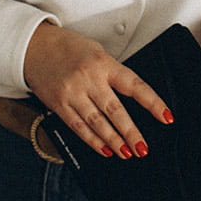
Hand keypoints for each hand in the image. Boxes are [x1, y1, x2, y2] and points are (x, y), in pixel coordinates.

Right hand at [21, 23, 171, 158]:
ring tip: (126, 153)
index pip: (134, 85)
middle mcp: (89, 79)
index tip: (166, 116)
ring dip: (113, 141)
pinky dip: (92, 140)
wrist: (34, 47)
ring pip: (97, 123)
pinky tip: (104, 149)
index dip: (152, 103)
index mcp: (103, 63)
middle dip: (131, 132)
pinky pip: (78, 126)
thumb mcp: (97, 52)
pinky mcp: (58, 104)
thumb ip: (112, 73)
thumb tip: (132, 95)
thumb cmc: (69, 47)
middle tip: (142, 148)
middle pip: (115, 110)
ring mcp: (72, 93)